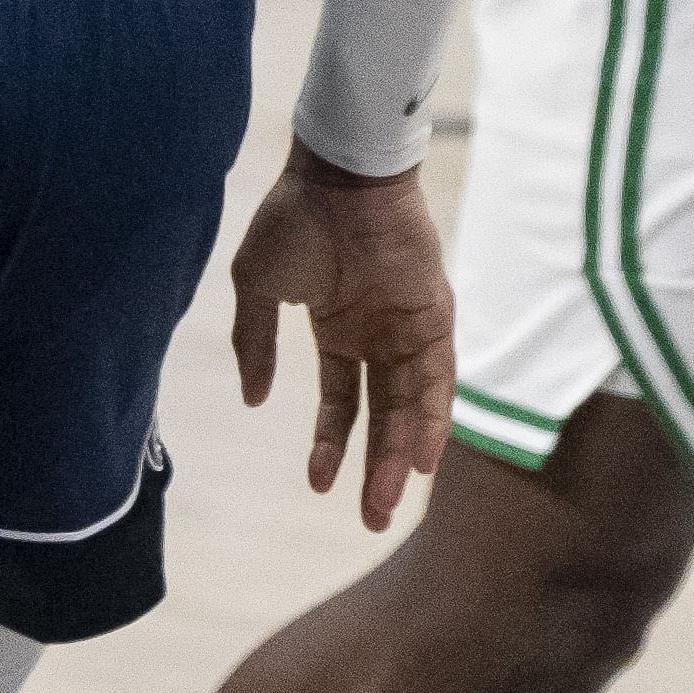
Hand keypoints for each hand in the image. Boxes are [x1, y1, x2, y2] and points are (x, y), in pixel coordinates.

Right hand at [228, 137, 455, 530]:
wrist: (334, 173)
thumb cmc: (293, 219)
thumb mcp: (258, 289)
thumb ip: (255, 345)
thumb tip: (254, 400)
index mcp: (339, 329)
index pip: (341, 401)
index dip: (333, 443)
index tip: (319, 484)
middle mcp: (379, 334)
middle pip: (383, 414)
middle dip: (376, 467)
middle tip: (371, 519)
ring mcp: (408, 324)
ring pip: (411, 404)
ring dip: (404, 454)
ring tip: (389, 501)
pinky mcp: (433, 312)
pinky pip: (438, 373)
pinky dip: (434, 414)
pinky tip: (427, 455)